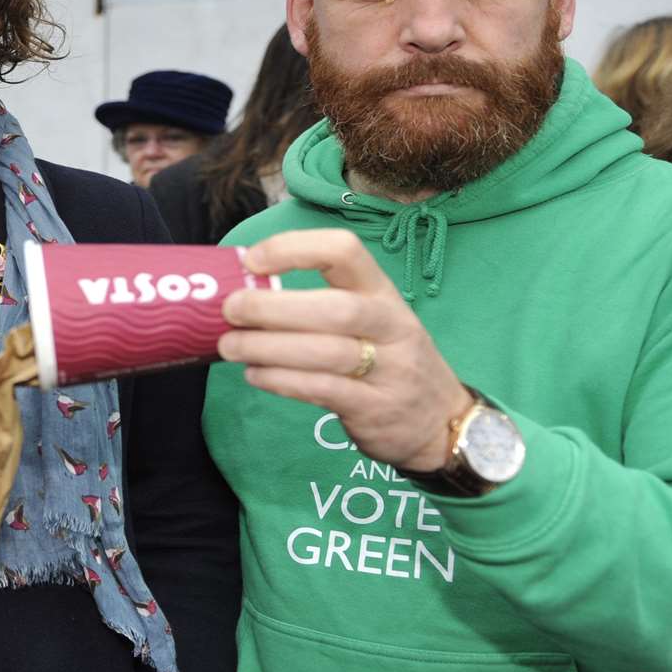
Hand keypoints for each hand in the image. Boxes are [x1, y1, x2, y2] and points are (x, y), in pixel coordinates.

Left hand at [216, 228, 473, 471]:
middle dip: (274, 307)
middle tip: (230, 309)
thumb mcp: (370, 323)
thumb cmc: (388, 361)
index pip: (346, 252)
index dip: (296, 249)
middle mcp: (391, 325)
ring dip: (269, 347)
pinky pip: (324, 390)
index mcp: (383, 293)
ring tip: (230, 346)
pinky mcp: (377, 409)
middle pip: (336, 308)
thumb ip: (318, 306)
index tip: (254, 260)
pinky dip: (282, 381)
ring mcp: (390, 370)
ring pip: (327, 352)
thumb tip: (244, 292)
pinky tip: (256, 375)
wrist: (442, 422)